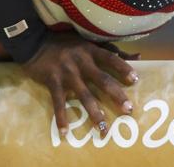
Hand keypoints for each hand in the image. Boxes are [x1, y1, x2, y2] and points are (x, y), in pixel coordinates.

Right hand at [22, 31, 139, 136]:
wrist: (34, 42)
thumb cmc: (66, 43)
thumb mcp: (89, 42)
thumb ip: (113, 50)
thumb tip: (138, 56)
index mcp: (91, 50)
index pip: (110, 59)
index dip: (123, 68)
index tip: (135, 80)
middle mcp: (81, 62)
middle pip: (102, 80)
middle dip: (116, 95)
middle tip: (128, 110)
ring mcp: (67, 73)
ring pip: (84, 95)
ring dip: (94, 113)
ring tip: (103, 128)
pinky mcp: (52, 82)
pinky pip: (58, 103)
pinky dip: (61, 118)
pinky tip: (65, 132)